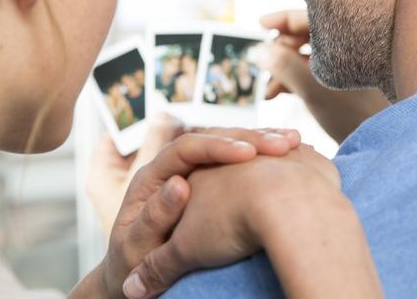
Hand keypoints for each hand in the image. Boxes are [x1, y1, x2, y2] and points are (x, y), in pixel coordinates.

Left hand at [95, 126, 300, 298]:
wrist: (120, 277)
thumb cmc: (130, 261)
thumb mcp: (140, 244)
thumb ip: (159, 214)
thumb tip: (179, 184)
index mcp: (152, 177)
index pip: (186, 147)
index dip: (216, 146)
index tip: (246, 152)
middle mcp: (177, 171)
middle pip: (216, 139)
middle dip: (250, 138)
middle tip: (283, 144)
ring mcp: (199, 174)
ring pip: (236, 144)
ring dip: (266, 141)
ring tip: (294, 143)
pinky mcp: (217, 182)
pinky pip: (249, 158)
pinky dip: (272, 154)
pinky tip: (297, 152)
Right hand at [260, 10, 389, 142]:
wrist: (382, 144)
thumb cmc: (353, 115)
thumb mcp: (312, 89)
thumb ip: (284, 66)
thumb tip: (257, 49)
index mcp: (349, 38)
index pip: (311, 17)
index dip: (283, 19)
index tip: (260, 24)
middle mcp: (350, 48)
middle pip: (307, 38)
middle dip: (280, 51)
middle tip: (263, 66)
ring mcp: (348, 68)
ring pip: (308, 59)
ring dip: (284, 70)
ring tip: (267, 91)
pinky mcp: (345, 86)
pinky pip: (314, 74)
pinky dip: (295, 81)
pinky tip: (276, 94)